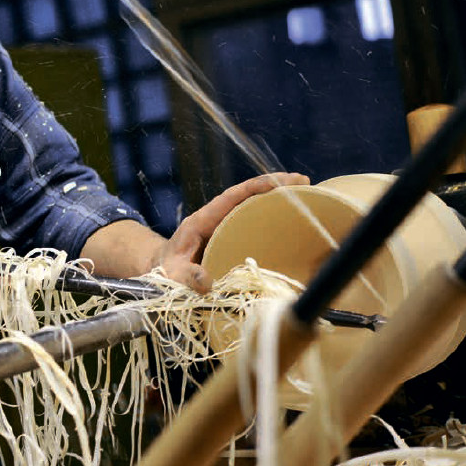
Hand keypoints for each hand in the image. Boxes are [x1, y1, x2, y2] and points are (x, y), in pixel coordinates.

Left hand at [159, 172, 309, 291]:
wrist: (158, 271)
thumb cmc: (164, 272)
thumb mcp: (172, 275)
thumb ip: (186, 277)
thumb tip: (207, 284)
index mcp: (202, 220)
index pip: (232, 196)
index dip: (257, 187)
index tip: (281, 181)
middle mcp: (215, 217)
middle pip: (247, 194)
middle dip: (275, 185)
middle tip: (305, 181)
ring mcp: (223, 224)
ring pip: (252, 204)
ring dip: (277, 198)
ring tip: (306, 194)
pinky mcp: (229, 234)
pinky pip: (252, 220)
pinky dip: (272, 215)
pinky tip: (292, 219)